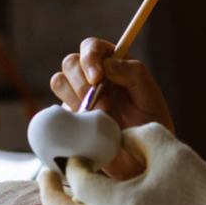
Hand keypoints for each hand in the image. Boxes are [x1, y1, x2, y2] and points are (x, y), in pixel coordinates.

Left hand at [37, 124, 205, 204]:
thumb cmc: (200, 189)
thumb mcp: (168, 148)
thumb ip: (136, 136)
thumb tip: (117, 139)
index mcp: (114, 202)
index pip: (78, 179)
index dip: (75, 161)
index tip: (78, 152)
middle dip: (49, 193)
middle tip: (46, 174)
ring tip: (71, 194)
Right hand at [50, 38, 171, 177]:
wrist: (139, 157)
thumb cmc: (149, 123)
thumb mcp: (150, 95)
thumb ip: (135, 73)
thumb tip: (107, 64)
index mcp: (113, 64)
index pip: (92, 46)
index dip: (90, 57)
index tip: (97, 77)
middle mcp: (92, 76)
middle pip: (70, 62)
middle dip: (84, 83)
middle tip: (106, 106)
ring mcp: (78, 96)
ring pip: (59, 81)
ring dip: (77, 98)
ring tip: (100, 116)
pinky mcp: (68, 116)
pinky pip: (55, 108)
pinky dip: (70, 114)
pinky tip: (88, 125)